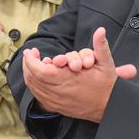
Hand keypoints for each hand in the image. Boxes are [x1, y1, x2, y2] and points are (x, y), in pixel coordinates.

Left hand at [21, 27, 136, 122]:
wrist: (110, 106)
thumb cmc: (107, 86)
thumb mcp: (107, 63)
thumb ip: (101, 46)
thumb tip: (100, 31)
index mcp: (70, 80)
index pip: (41, 71)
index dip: (32, 61)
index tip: (31, 52)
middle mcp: (61, 92)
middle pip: (34, 79)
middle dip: (28, 65)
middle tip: (30, 55)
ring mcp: (58, 101)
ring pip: (35, 88)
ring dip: (29, 75)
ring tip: (31, 64)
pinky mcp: (57, 107)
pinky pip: (39, 97)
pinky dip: (34, 86)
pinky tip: (36, 78)